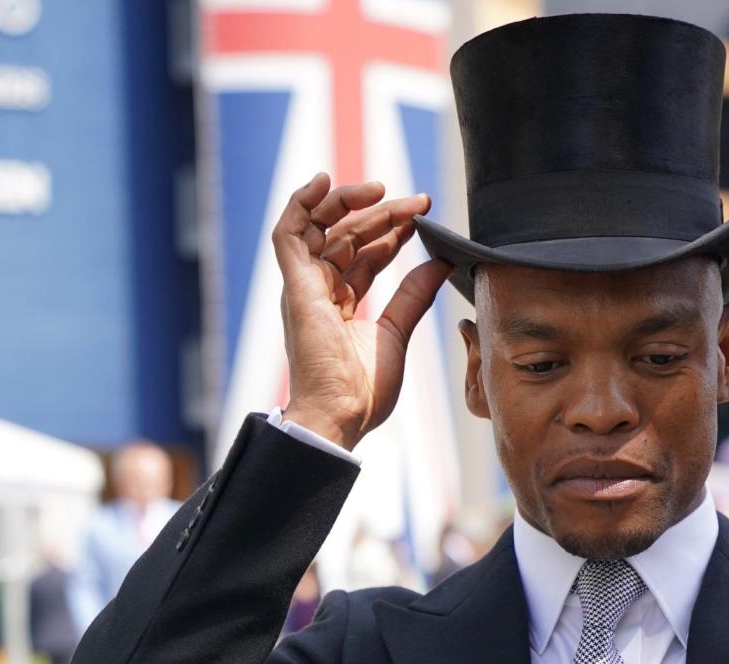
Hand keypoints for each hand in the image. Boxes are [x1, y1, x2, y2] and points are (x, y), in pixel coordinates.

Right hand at [273, 173, 451, 449]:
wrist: (341, 415)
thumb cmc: (363, 391)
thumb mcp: (397, 332)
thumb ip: (414, 295)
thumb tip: (440, 264)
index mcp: (339, 305)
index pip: (364, 254)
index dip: (391, 231)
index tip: (421, 216)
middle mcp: (318, 292)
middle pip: (346, 237)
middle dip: (380, 214)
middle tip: (414, 202)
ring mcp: (304, 288)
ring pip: (320, 228)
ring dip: (347, 202)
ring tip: (379, 188)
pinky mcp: (296, 287)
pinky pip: (288, 234)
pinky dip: (300, 205)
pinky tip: (322, 183)